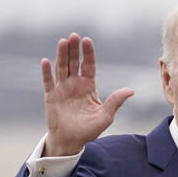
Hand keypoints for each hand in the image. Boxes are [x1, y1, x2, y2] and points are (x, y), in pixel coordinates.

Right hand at [41, 34, 133, 156]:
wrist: (71, 141)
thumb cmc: (89, 129)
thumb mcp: (105, 115)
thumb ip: (115, 101)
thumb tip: (131, 90)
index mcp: (88, 86)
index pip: (88, 66)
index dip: (88, 54)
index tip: (87, 40)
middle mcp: (74, 84)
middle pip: (74, 63)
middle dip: (74, 50)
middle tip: (74, 36)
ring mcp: (62, 88)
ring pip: (61, 68)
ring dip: (61, 55)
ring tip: (63, 42)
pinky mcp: (51, 96)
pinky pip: (48, 82)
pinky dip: (46, 72)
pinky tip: (46, 61)